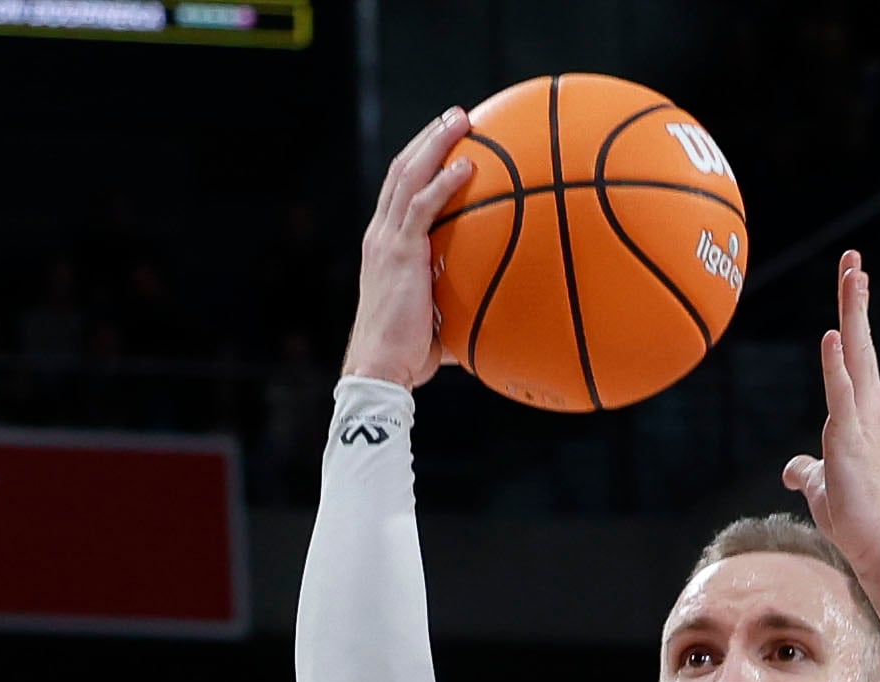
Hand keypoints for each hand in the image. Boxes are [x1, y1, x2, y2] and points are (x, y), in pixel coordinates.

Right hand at [344, 108, 476, 387]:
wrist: (380, 368)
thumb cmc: (409, 355)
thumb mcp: (436, 318)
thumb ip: (458, 301)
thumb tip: (499, 307)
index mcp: (384, 245)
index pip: (399, 191)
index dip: (420, 161)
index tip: (445, 142)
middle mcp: (380, 234)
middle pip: (403, 169)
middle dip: (430, 137)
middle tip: (457, 116)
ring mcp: (387, 241)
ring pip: (409, 176)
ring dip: (436, 143)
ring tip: (462, 120)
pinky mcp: (399, 253)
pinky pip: (422, 207)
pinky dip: (444, 183)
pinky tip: (468, 166)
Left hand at [782, 250, 879, 580]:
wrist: (875, 545)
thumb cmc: (852, 515)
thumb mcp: (821, 484)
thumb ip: (807, 470)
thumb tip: (791, 471)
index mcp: (861, 412)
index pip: (855, 354)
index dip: (853, 316)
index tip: (854, 279)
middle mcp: (867, 408)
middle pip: (859, 343)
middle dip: (855, 300)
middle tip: (854, 260)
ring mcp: (861, 421)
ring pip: (856, 356)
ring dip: (853, 315)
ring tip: (853, 276)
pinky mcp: (850, 440)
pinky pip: (841, 394)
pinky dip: (836, 364)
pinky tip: (832, 336)